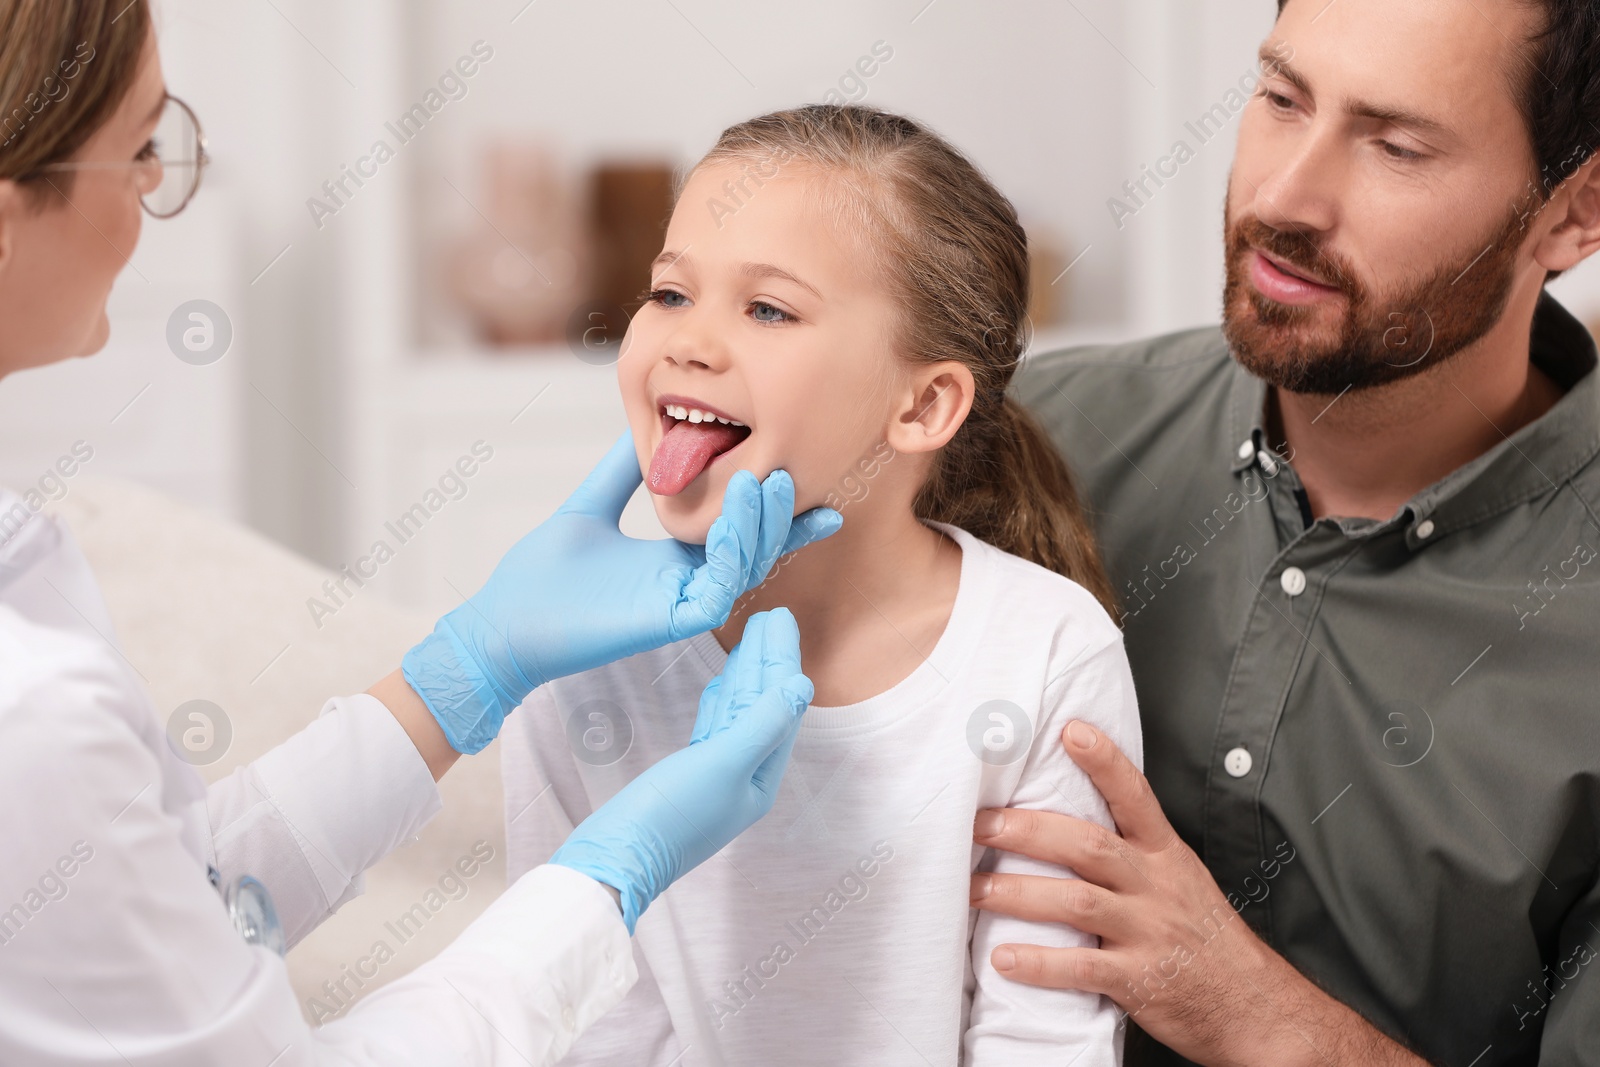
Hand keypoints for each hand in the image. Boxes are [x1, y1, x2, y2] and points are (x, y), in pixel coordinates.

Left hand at [402, 432, 839, 753]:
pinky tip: (731, 518)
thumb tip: (641, 426)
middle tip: (791, 474)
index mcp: (674, 557)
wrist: (502, 621)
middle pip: (753, 547)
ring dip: (759, 526)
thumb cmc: (540, 576)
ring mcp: (680, 604)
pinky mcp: (668, 623)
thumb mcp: (590, 506)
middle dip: (778, 513)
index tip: (804, 477)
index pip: (737, 530)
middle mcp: (686, 581)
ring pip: (744, 568)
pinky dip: (730, 553)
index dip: (773, 509)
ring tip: (764, 482)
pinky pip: (717, 590)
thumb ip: (622, 471)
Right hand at [549, 608, 812, 932]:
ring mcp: (718, 775)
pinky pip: (717, 725)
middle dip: (767, 659)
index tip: (781, 617)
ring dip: (747, 672)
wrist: (615, 858)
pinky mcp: (690, 774)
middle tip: (772, 614)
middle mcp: (746, 776)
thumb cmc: (668, 817)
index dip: (781, 658)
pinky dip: (723, 697)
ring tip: (752, 634)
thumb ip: (760, 723)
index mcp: (762, 777)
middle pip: (763, 704)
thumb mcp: (720, 764)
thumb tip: (800, 686)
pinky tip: (725, 681)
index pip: (779, 704)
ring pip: (740, 711)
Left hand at [969, 721, 1425, 1066]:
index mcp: (1164, 855)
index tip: (1070, 730)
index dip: (1105, 762)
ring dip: (1017, 894)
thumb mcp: (1179, 878)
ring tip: (972, 890)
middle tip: (979, 824)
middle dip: (1028, 831)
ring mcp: (1148, 932)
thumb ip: (1130, 851)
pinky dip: (1041, 963)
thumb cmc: (1203, 936)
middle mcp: (1155, 886)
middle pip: (1088, 846)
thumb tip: (1061, 819)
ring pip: (1076, 902)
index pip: (1135, 797)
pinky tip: (1004, 958)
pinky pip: (1083, 968)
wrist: (1253, 1004)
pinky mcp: (1139, 979)